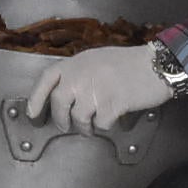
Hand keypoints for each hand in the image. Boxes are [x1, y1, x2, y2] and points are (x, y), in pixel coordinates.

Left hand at [26, 44, 172, 134]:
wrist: (156, 66)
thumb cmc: (129, 63)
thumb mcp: (98, 60)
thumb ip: (79, 74)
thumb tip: (65, 95)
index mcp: (77, 62)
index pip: (47, 78)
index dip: (36, 98)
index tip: (32, 114)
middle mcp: (81, 75)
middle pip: (59, 103)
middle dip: (61, 119)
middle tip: (66, 126)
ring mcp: (96, 90)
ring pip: (78, 118)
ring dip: (84, 127)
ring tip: (91, 126)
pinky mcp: (111, 104)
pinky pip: (99, 124)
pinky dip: (104, 126)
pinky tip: (111, 120)